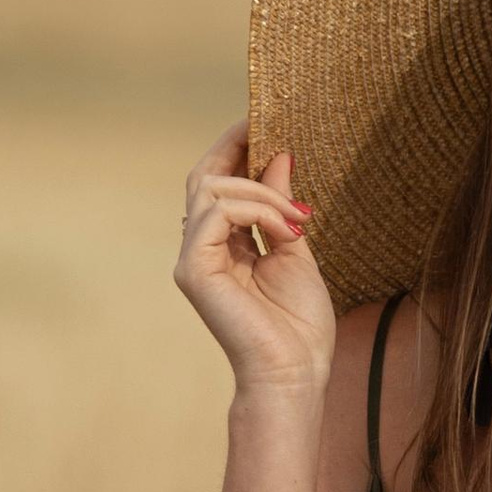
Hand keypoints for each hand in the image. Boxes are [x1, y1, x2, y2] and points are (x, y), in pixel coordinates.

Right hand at [175, 124, 336, 391]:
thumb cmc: (299, 324)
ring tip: (298, 219)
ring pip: (210, 189)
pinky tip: (286, 231)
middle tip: (270, 132)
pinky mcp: (193, 269)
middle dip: (235, 147)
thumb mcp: (296, 248)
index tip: (262, 120)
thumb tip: (280, 156)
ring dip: (261, 192)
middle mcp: (202, 247)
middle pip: (203, 177)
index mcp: (224, 244)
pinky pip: (215, 214)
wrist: (295, 372)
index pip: (217, 183)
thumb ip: (281, 205)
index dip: (234, 148)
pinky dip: (255, 211)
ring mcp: (193, 258)